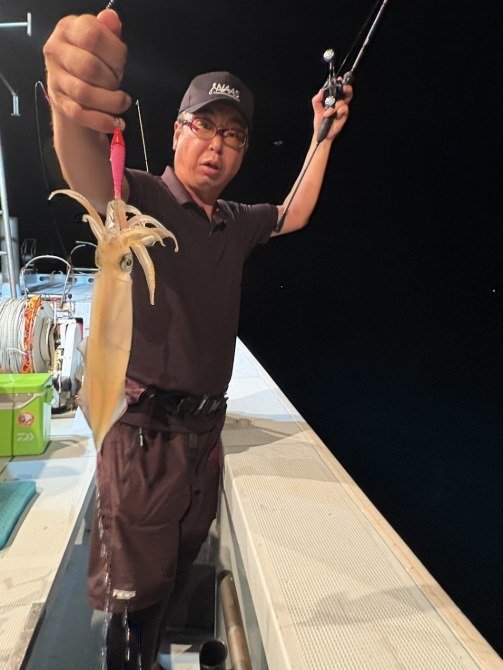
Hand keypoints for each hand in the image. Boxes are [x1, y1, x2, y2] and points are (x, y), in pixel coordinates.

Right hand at [43, 9, 130, 132]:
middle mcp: (56, 51)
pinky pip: (80, 114)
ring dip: (110, 101)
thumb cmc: (93, 61)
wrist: (74, 88)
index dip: (114, 52)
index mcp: (68, 29)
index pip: (93, 36)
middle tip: (118, 82)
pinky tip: (116, 122)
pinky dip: (102, 121)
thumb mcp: (103, 43)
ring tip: (122, 102)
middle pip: (89, 67)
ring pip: (84, 93)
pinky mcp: (60, 103)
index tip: (121, 62)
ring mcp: (56, 78)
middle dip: (111, 79)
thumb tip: (111, 19)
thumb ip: (108, 32)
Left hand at [312, 82, 352, 140]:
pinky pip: (343, 108)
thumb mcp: (316, 108)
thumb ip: (317, 99)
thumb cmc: (320, 121)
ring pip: (343, 101)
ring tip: (327, 112)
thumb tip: (321, 91)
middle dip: (346, 88)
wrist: (321, 133)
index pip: (339, 89)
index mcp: (333, 99)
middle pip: (347, 92)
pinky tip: (330, 115)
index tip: (339, 79)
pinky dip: (336, 111)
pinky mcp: (344, 115)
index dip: (341, 83)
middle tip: (343, 87)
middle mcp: (339, 103)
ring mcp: (342, 109)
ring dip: (334, 106)